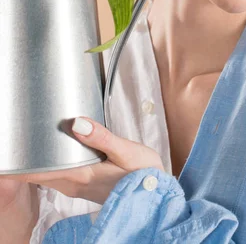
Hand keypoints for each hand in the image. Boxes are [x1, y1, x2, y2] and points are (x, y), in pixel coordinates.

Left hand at [6, 117, 164, 204]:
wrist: (158, 197)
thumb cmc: (145, 175)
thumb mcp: (126, 151)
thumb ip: (101, 136)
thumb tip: (75, 122)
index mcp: (82, 175)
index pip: (42, 171)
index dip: (25, 162)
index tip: (12, 151)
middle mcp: (76, 185)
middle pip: (42, 174)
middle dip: (30, 160)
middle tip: (22, 139)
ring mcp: (80, 189)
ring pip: (51, 176)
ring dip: (42, 162)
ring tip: (35, 142)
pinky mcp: (87, 188)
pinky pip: (61, 177)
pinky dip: (54, 165)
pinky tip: (58, 152)